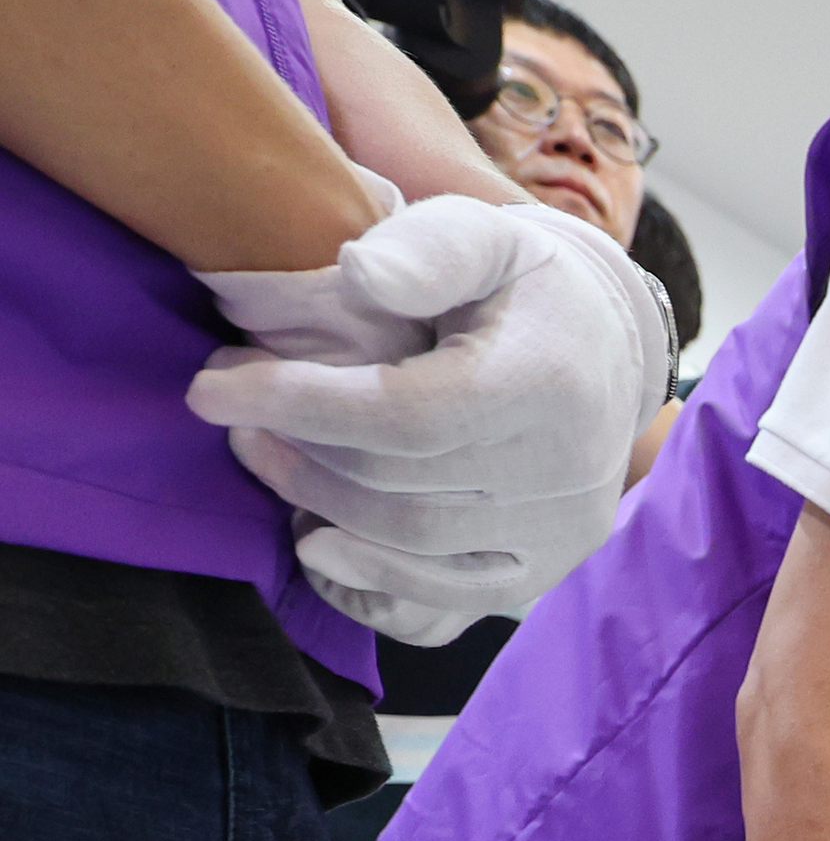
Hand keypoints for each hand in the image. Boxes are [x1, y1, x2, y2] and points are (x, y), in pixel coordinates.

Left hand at [190, 196, 673, 640]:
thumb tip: (358, 273)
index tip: (209, 388)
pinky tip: (319, 546)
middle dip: (294, 453)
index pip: (404, 416)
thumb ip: (425, 247)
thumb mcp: (484, 236)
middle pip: (397, 486)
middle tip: (235, 418)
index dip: (297, 406)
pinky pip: (444, 604)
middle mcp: (564, 472)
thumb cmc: (524, 287)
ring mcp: (559, 533)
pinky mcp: (544, 571)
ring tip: (265, 461)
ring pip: (410, 546)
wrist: (608, 352)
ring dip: (318, 509)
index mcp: (546, 384)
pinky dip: (370, 585)